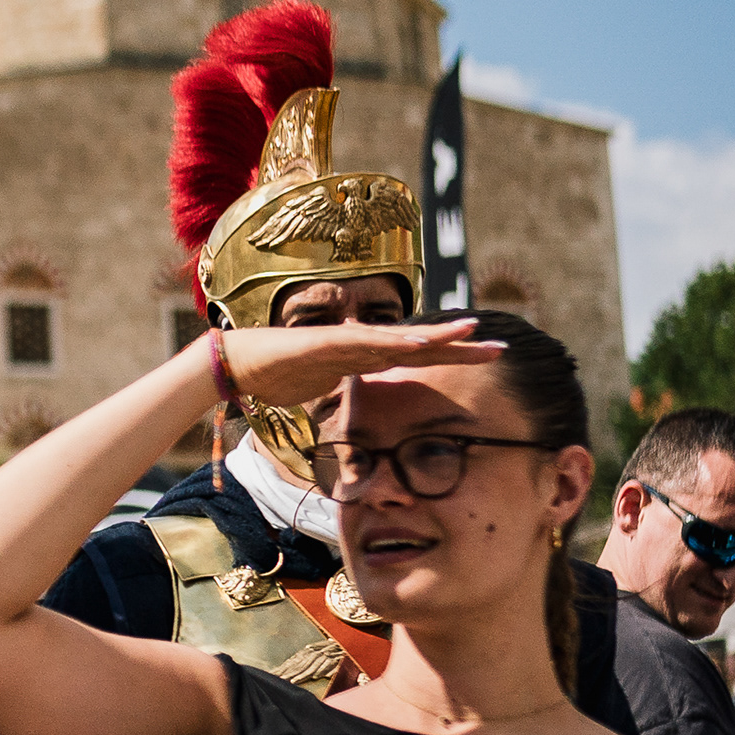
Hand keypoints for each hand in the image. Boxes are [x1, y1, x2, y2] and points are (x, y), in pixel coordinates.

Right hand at [216, 317, 497, 410]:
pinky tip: (418, 343)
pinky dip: (392, 343)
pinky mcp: (325, 343)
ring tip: (470, 332)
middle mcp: (360, 345)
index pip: (415, 355)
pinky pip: (365, 345)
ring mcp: (344, 342)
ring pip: (398, 339)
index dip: (450, 354)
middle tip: (498, 346)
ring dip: (435, 337)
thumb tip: (355, 402)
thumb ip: (341, 388)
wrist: (236, 363)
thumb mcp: (321, 388)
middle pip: (418, 345)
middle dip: (459, 345)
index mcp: (363, 358)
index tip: (484, 354)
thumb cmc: (274, 376)